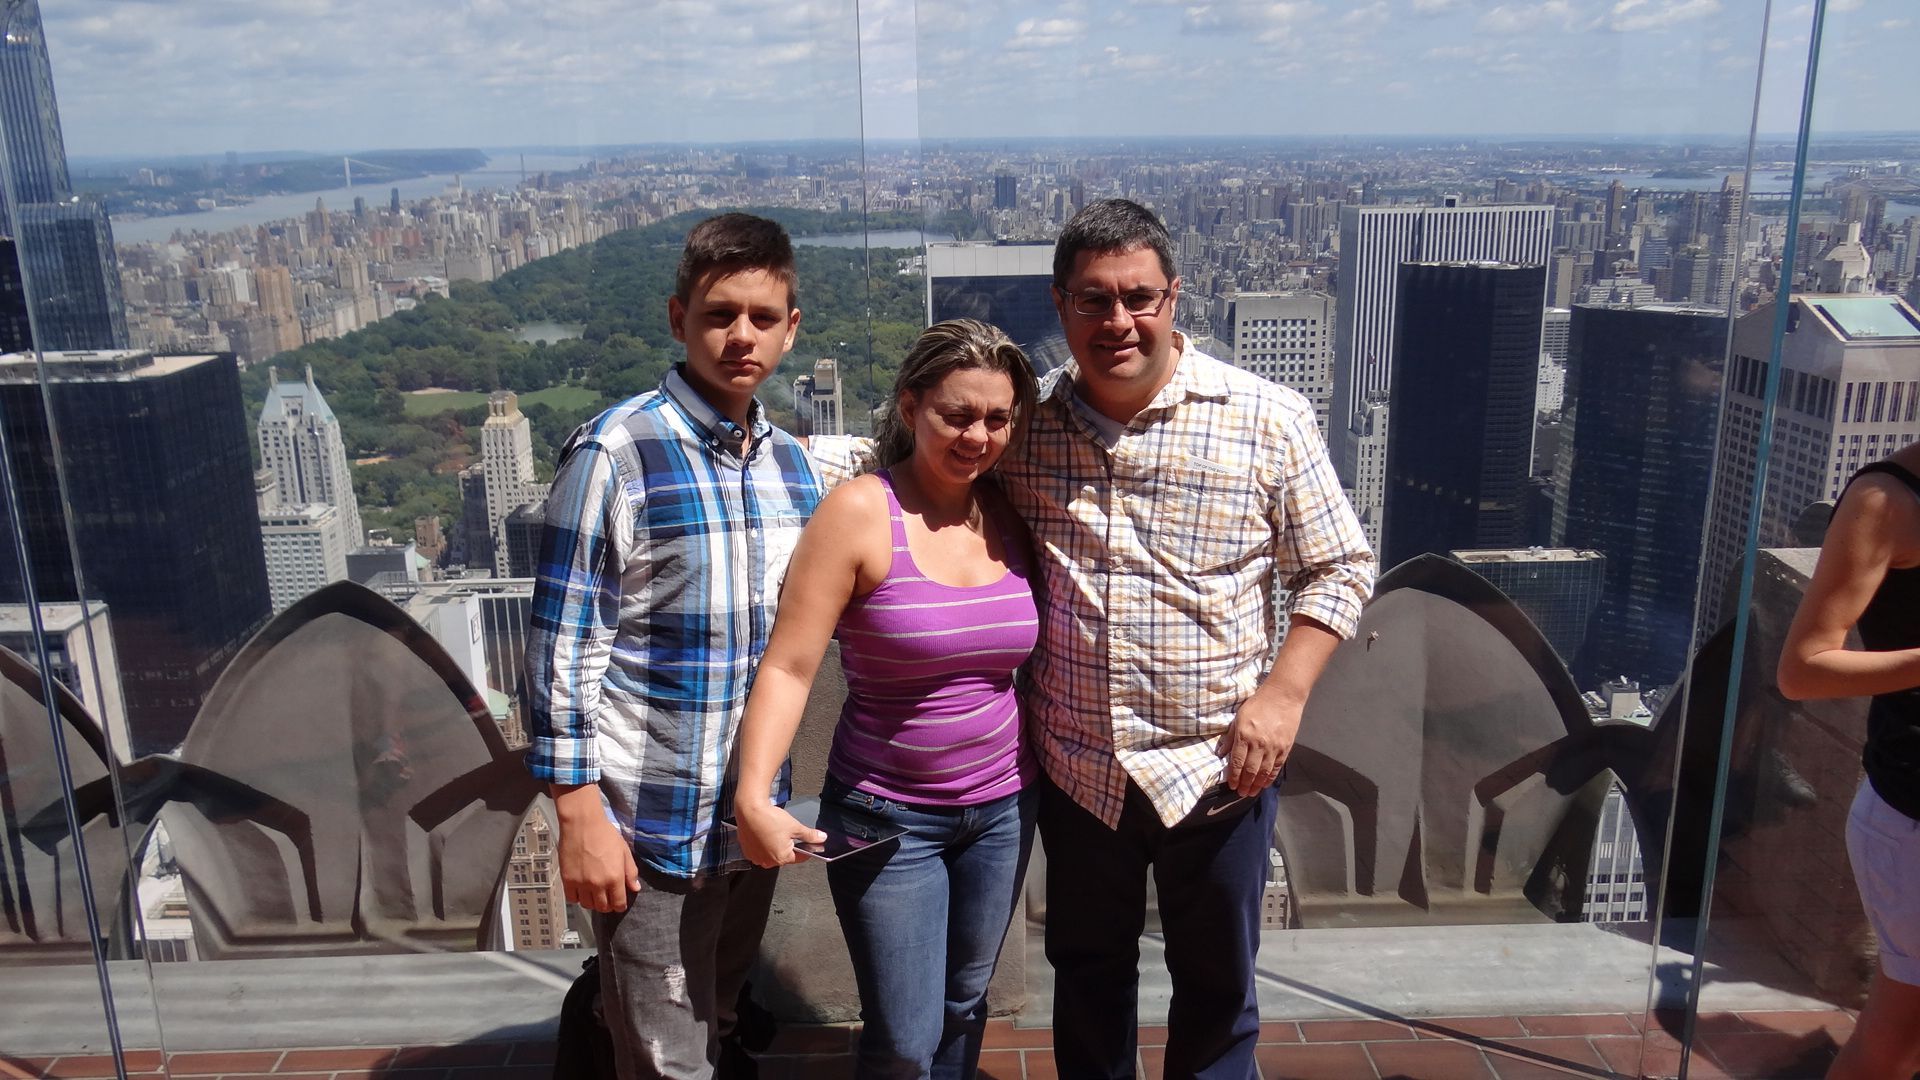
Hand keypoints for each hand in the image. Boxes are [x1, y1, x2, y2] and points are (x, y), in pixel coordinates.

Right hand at [552, 786, 641, 912]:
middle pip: (603, 907)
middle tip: (607, 897)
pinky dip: (578, 897)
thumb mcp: (624, 851)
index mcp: (614, 878)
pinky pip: (573, 899)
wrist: (582, 824)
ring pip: (587, 905)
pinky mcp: (568, 880)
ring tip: (594, 893)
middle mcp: (598, 884)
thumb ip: (631, 872)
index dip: (620, 905)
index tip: (619, 902)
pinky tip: (581, 889)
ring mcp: (581, 883)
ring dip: (592, 902)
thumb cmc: (605, 834)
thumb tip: (635, 888)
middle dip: (607, 905)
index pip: (619, 904)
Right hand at [737, 800, 828, 867]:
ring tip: (774, 831)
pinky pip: (759, 850)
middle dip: (788, 846)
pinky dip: (763, 844)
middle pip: (784, 856)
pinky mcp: (747, 851)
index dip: (806, 849)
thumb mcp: (795, 826)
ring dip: (775, 845)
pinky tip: (764, 833)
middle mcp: (767, 861)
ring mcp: (756, 857)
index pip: (800, 858)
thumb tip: (821, 838)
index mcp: (781, 858)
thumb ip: (810, 835)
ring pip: (771, 853)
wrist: (749, 810)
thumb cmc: (770, 818)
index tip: (807, 842)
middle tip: (787, 832)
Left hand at [1220, 688, 1302, 796]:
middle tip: (1241, 793)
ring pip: (1264, 772)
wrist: (1282, 697)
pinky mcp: (1285, 748)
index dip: (1234, 776)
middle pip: (1250, 771)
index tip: (1231, 785)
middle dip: (1245, 784)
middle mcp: (1259, 744)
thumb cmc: (1258, 704)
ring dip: (1257, 785)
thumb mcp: (1238, 717)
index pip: (1237, 762)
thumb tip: (1221, 754)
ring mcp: (1273, 748)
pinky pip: (1277, 767)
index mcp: (1244, 736)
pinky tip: (1265, 784)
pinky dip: (1270, 778)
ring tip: (1252, 793)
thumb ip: (1230, 737)